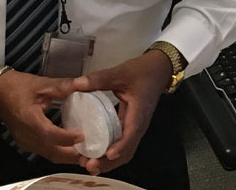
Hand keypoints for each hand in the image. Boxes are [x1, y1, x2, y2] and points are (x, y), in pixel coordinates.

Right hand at [0, 69, 84, 163]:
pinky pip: (45, 152)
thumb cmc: (17, 87)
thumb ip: (61, 86)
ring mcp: (26, 142)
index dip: (67, 138)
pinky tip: (71, 146)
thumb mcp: (40, 84)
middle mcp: (27, 135)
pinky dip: (60, 152)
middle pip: (52, 152)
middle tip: (91, 150)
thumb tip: (80, 84)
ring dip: (67, 156)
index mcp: (29, 119)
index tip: (83, 135)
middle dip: (72, 154)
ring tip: (85, 150)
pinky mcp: (27, 144)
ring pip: (50, 155)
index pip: (50, 134)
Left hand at [72, 50, 169, 174]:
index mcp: (138, 113)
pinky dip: (108, 152)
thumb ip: (100, 78)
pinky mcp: (129, 127)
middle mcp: (138, 125)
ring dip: (108, 161)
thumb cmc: (143, 72)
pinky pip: (120, 144)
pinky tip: (94, 154)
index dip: (121, 146)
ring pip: (123, 151)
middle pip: (126, 151)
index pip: (131, 134)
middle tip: (89, 166)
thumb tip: (77, 84)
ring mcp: (134, 128)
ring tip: (88, 165)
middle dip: (109, 162)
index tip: (108, 155)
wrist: (157, 70)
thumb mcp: (121, 72)